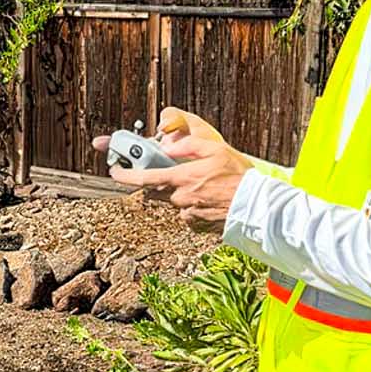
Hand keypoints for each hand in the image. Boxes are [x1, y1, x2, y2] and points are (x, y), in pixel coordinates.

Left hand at [93, 107, 250, 231]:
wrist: (256, 207)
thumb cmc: (239, 177)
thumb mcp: (216, 149)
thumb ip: (188, 146)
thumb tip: (167, 146)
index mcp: (182, 179)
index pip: (145, 178)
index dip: (125, 175)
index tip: (114, 171)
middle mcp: (180, 199)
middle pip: (159, 190)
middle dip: (164, 181)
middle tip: (183, 173)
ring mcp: (187, 214)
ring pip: (174, 201)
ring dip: (182, 193)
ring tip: (207, 186)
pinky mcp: (195, 225)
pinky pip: (187, 213)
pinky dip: (194, 205)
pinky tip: (211, 200)